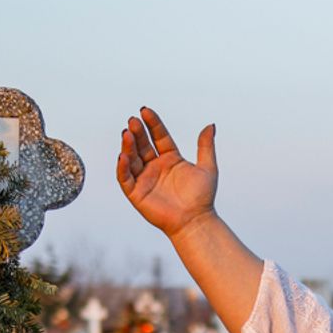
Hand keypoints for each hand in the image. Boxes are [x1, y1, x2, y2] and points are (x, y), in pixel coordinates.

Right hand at [116, 107, 218, 237]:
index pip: (159, 137)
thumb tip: (210, 125)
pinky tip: (123, 156)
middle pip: (143, 145)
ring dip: (128, 146)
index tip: (145, 110)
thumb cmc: (202, 198)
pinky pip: (125, 178)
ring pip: (132, 158)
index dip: (152, 124)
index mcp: (171, 159)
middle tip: (133, 120)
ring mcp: (145, 179)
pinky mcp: (136, 193)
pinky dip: (122, 167)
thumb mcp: (207, 167)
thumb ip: (205, 146)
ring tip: (127, 133)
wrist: (196, 221)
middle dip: (137, 132)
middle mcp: (156, 167)